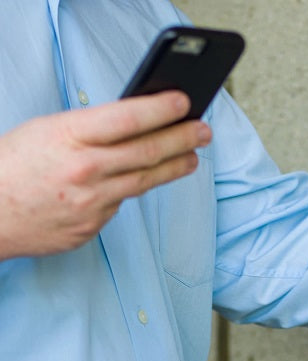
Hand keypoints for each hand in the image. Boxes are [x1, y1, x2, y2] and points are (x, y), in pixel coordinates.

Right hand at [0, 92, 211, 258]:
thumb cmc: (12, 167)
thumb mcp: (45, 131)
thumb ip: (88, 130)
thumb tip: (132, 125)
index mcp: (69, 136)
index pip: (128, 118)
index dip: (161, 109)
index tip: (185, 102)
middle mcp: (85, 170)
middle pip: (148, 152)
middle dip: (182, 138)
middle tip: (203, 131)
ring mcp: (92, 201)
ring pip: (145, 181)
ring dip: (174, 167)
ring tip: (191, 156)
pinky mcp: (94, 225)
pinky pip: (121, 203)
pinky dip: (131, 189)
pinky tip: (139, 181)